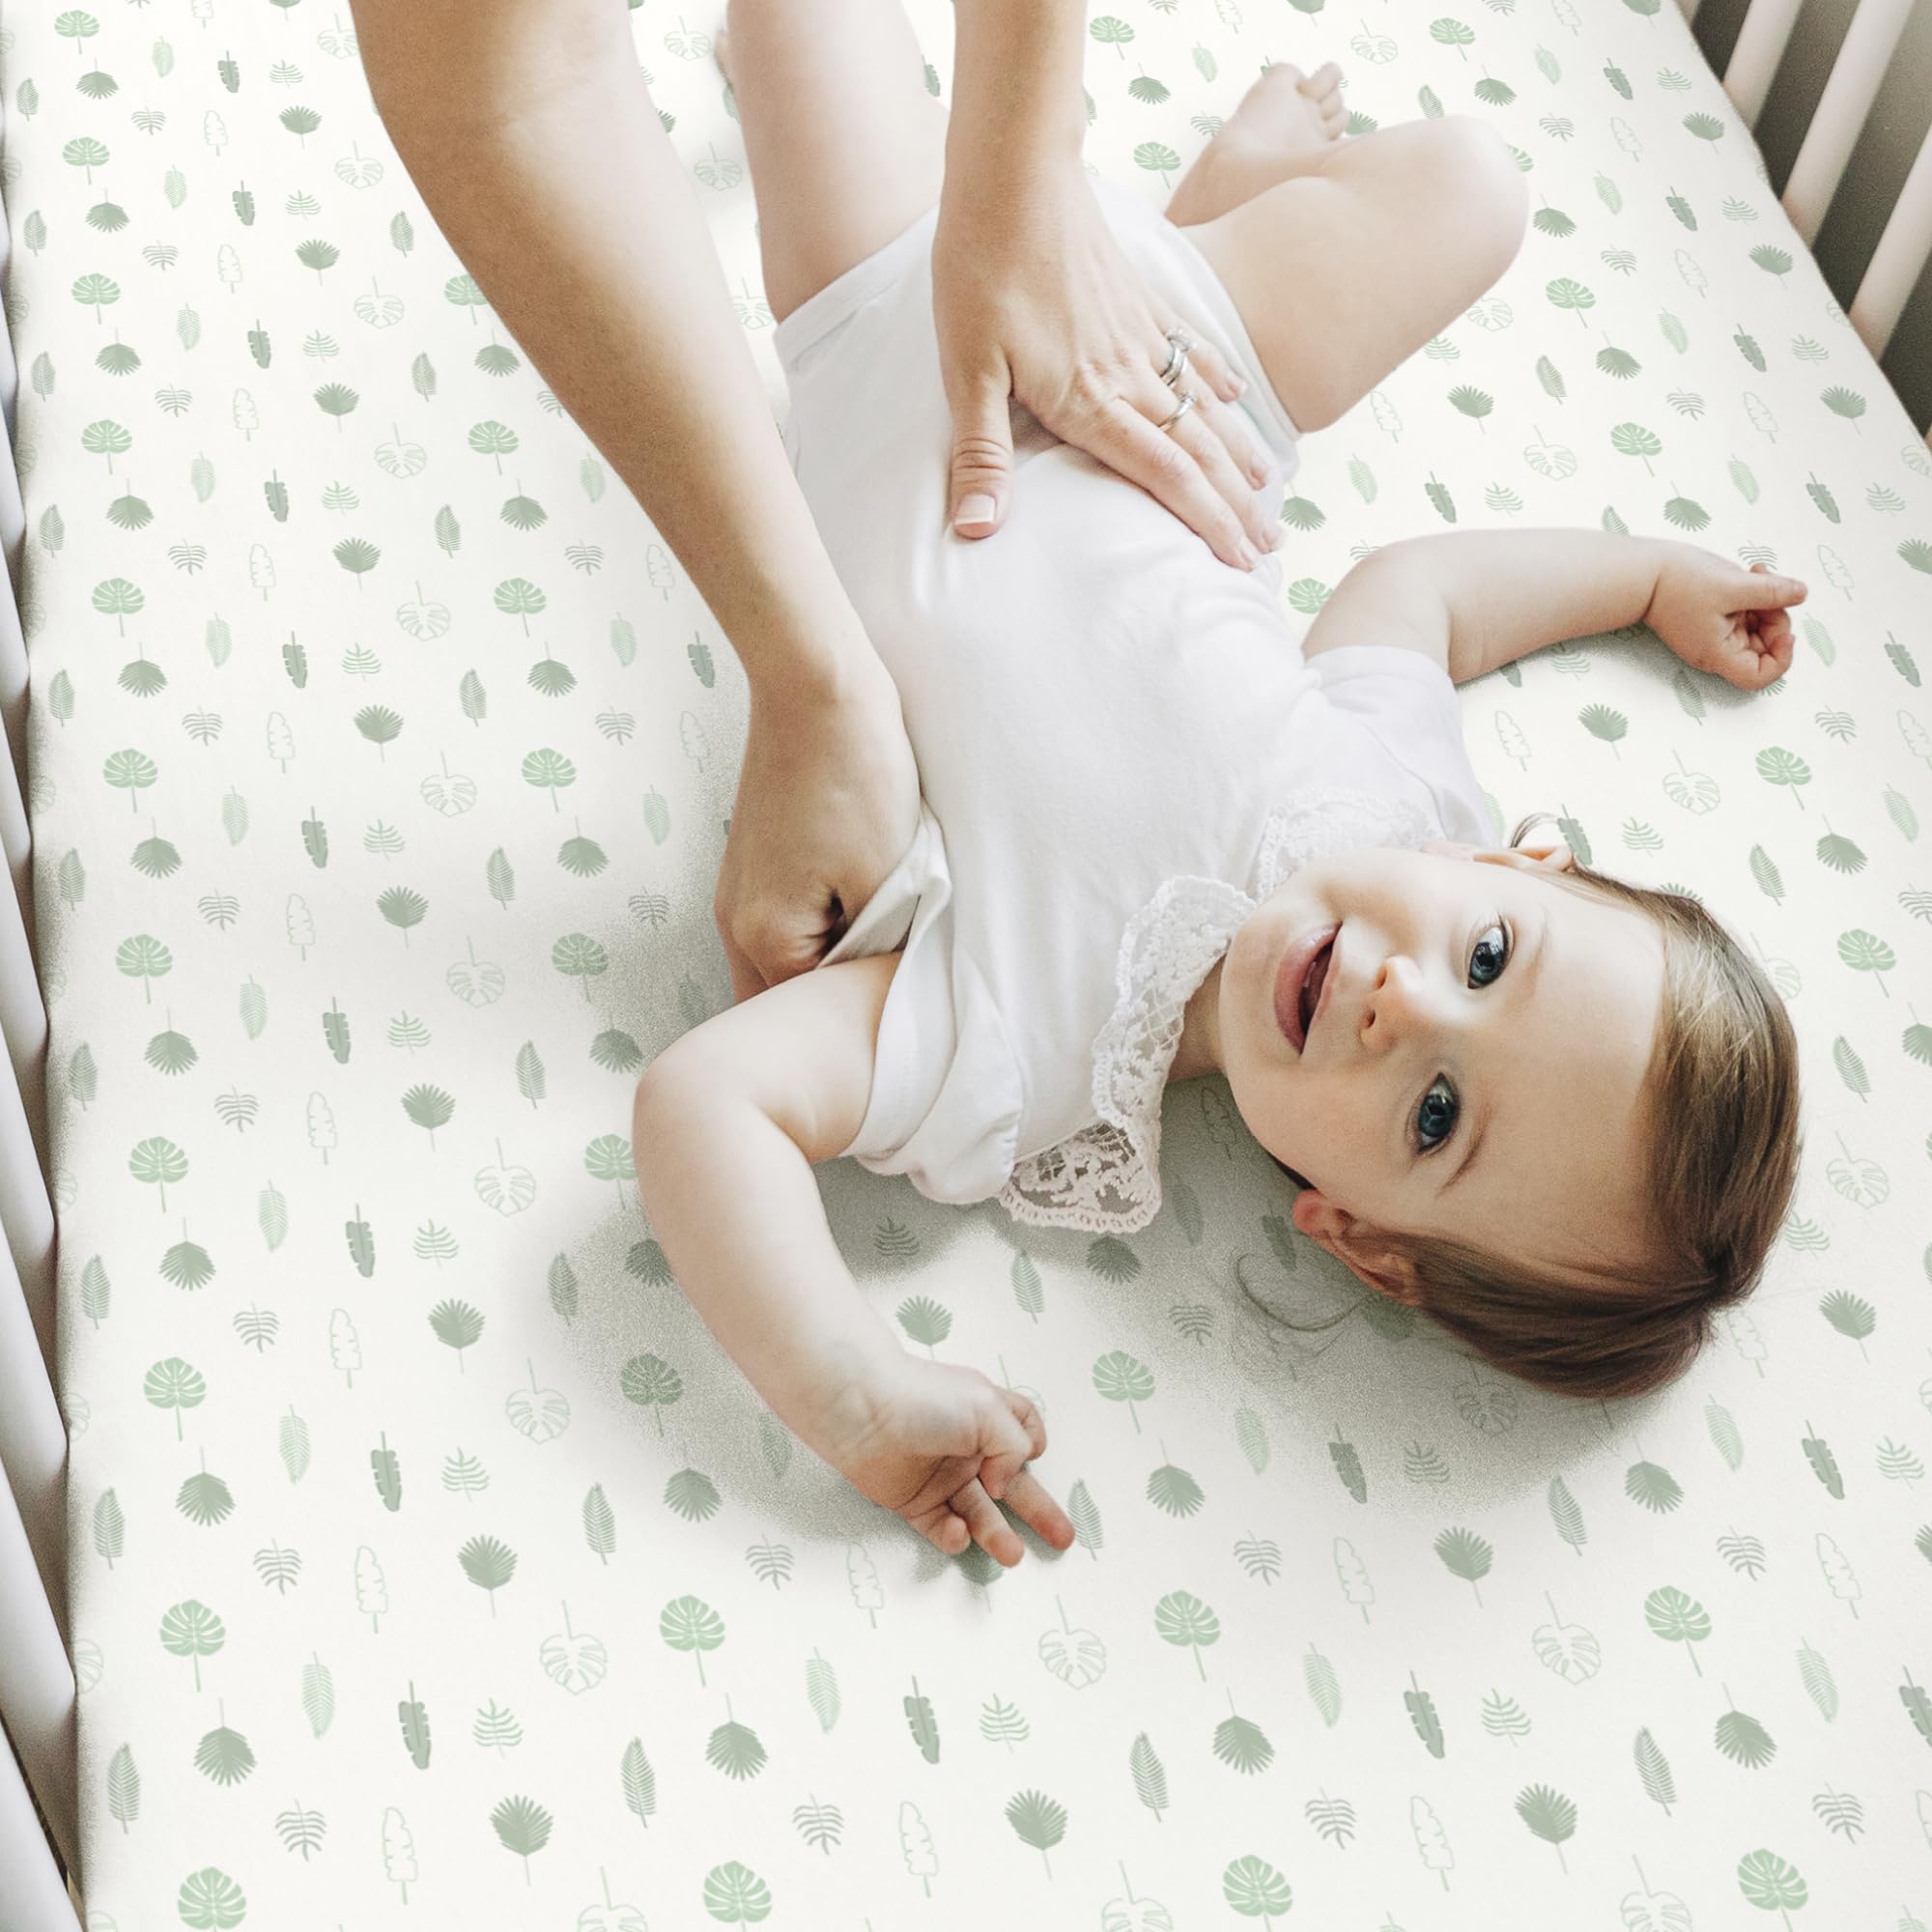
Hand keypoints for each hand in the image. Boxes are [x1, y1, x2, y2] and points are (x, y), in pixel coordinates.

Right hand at [714, 656, 919, 1002]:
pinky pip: (780, 927)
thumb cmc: (854, 776)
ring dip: (823, 969)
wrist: (815, 687)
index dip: (854, 1023)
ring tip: (877, 956)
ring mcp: (736, 894)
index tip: (899, 1018)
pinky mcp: (751, 864)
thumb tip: (881, 993)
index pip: (807, 1021)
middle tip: (885, 1004)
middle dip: (825, 1012)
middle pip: (780, 1005)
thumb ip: (877, 951)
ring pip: (780, 966)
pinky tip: (858, 915)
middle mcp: (733, 924)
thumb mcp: (885, 879)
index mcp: (763, 938)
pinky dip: (816, 934)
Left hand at [822, 1356, 1076, 1566]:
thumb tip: (1003, 1483)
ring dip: (998, 1534)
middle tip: (1062, 1539)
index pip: (1023, 1431)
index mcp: (987, 1416)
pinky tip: (956, 1531)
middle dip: (1039, 1511)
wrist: (861, 1411)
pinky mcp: (913, 1502)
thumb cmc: (926, 1399)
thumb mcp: (989, 1409)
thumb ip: (1015, 1446)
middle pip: (1012, 1485)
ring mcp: (941, 1477)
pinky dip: (953, 1535)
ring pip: (979, 1513)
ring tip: (1014, 1555)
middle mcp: (967, 1448)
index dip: (1033, 1447)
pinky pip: (941, 1527)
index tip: (1033, 1458)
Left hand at [931, 162, 1280, 571]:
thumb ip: (981, 455)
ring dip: (1239, 454)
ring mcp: (1142, 334)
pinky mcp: (1139, 298)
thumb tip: (976, 531)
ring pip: (1205, 407)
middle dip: (1237, 506)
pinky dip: (1220, 378)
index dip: (1206, 524)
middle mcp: (1131, 374)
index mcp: (1092, 402)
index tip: (1237, 563)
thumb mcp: (963, 374)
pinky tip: (1239, 400)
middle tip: (1269, 549)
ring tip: (1268, 492)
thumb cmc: (980, 273)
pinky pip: (1192, 348)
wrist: (1015, 177)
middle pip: (1199, 451)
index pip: (1167, 478)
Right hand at [1642, 550, 1804, 690]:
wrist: (1641, 573)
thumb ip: (1773, 592)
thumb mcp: (1733, 585)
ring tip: (1757, 573)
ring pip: (1756, 628)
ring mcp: (1713, 636)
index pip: (1759, 676)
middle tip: (1770, 585)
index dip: (1782, 658)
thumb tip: (1801, 594)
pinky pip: (1743, 615)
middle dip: (1775, 616)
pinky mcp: (1710, 620)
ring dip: (1766, 601)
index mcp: (1718, 654)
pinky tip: (1748, 576)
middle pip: (1763, 648)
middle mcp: (1716, 651)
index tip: (1786, 630)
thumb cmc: (1677, 583)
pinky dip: (1753, 597)